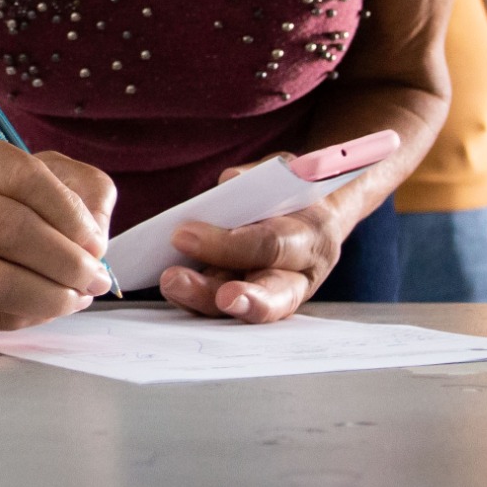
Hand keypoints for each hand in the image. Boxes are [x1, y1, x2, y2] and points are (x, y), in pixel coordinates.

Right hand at [0, 124, 117, 329]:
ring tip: (78, 296)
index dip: (69, 213)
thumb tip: (95, 239)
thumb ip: (81, 189)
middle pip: (9, 229)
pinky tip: (47, 305)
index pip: (23, 176)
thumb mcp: (39, 171)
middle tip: (94, 277)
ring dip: (52, 296)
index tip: (95, 240)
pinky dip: (31, 314)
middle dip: (66, 260)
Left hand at [157, 158, 351, 323]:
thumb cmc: (295, 195)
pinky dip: (199, 303)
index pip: (270, 245)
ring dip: (200, 299)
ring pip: (243, 308)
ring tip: (170, 284)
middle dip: (224, 293)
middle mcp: (302, 275)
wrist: (315, 219)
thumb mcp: (284, 173)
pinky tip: (176, 291)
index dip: (227, 245)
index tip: (182, 236)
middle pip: (268, 293)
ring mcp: (281, 296)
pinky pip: (229, 312)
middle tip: (178, 283)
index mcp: (313, 236)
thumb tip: (228, 185)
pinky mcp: (259, 304)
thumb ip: (258, 177)